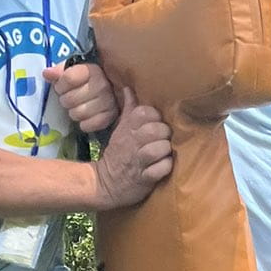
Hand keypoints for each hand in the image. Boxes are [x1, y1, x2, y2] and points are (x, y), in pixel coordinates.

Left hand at [43, 59, 119, 135]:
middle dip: (66, 100)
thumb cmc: (88, 81)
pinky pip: (87, 125)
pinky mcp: (110, 117)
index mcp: (92, 70)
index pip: (68, 79)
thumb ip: (60, 71)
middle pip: (70, 99)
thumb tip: (46, 73)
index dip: (60, 85)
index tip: (62, 87)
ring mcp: (108, 102)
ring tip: (78, 107)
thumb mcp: (74, 71)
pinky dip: (84, 124)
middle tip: (71, 98)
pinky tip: (87, 117)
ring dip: (74, 112)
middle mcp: (102, 85)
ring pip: (77, 113)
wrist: (112, 93)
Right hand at [94, 86, 172, 209]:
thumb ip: (129, 108)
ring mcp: (138, 162)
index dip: (155, 116)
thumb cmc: (119, 152)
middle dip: (164, 134)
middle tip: (163, 140)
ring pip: (159, 148)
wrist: (105, 183)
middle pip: (155, 130)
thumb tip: (129, 87)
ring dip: (166, 151)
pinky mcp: (143, 179)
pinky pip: (160, 170)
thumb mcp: (121, 128)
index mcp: (128, 128)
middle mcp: (132, 143)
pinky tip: (162, 168)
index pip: (145, 112)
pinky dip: (164, 168)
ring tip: (164, 154)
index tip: (155, 123)